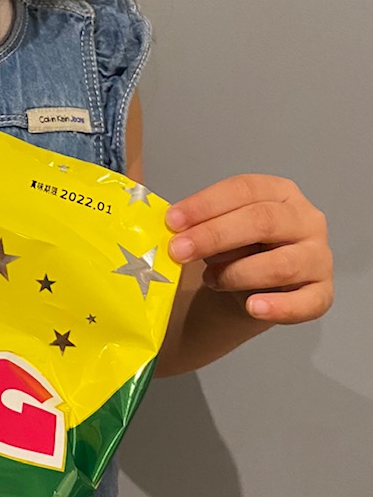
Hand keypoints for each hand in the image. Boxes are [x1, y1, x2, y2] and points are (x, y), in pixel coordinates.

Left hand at [165, 175, 332, 322]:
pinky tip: (253, 307)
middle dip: (214, 236)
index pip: (244, 189)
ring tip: (211, 280)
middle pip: (262, 221)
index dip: (206, 204)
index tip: (172, 221)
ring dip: (237, 274)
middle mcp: (305, 219)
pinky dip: (279, 307)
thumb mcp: (218, 228)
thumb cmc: (235, 249)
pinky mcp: (323, 292)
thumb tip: (172, 231)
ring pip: (280, 263)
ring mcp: (318, 256)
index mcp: (279, 192)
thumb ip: (201, 225)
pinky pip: (306, 302)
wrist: (252, 286)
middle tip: (178, 251)